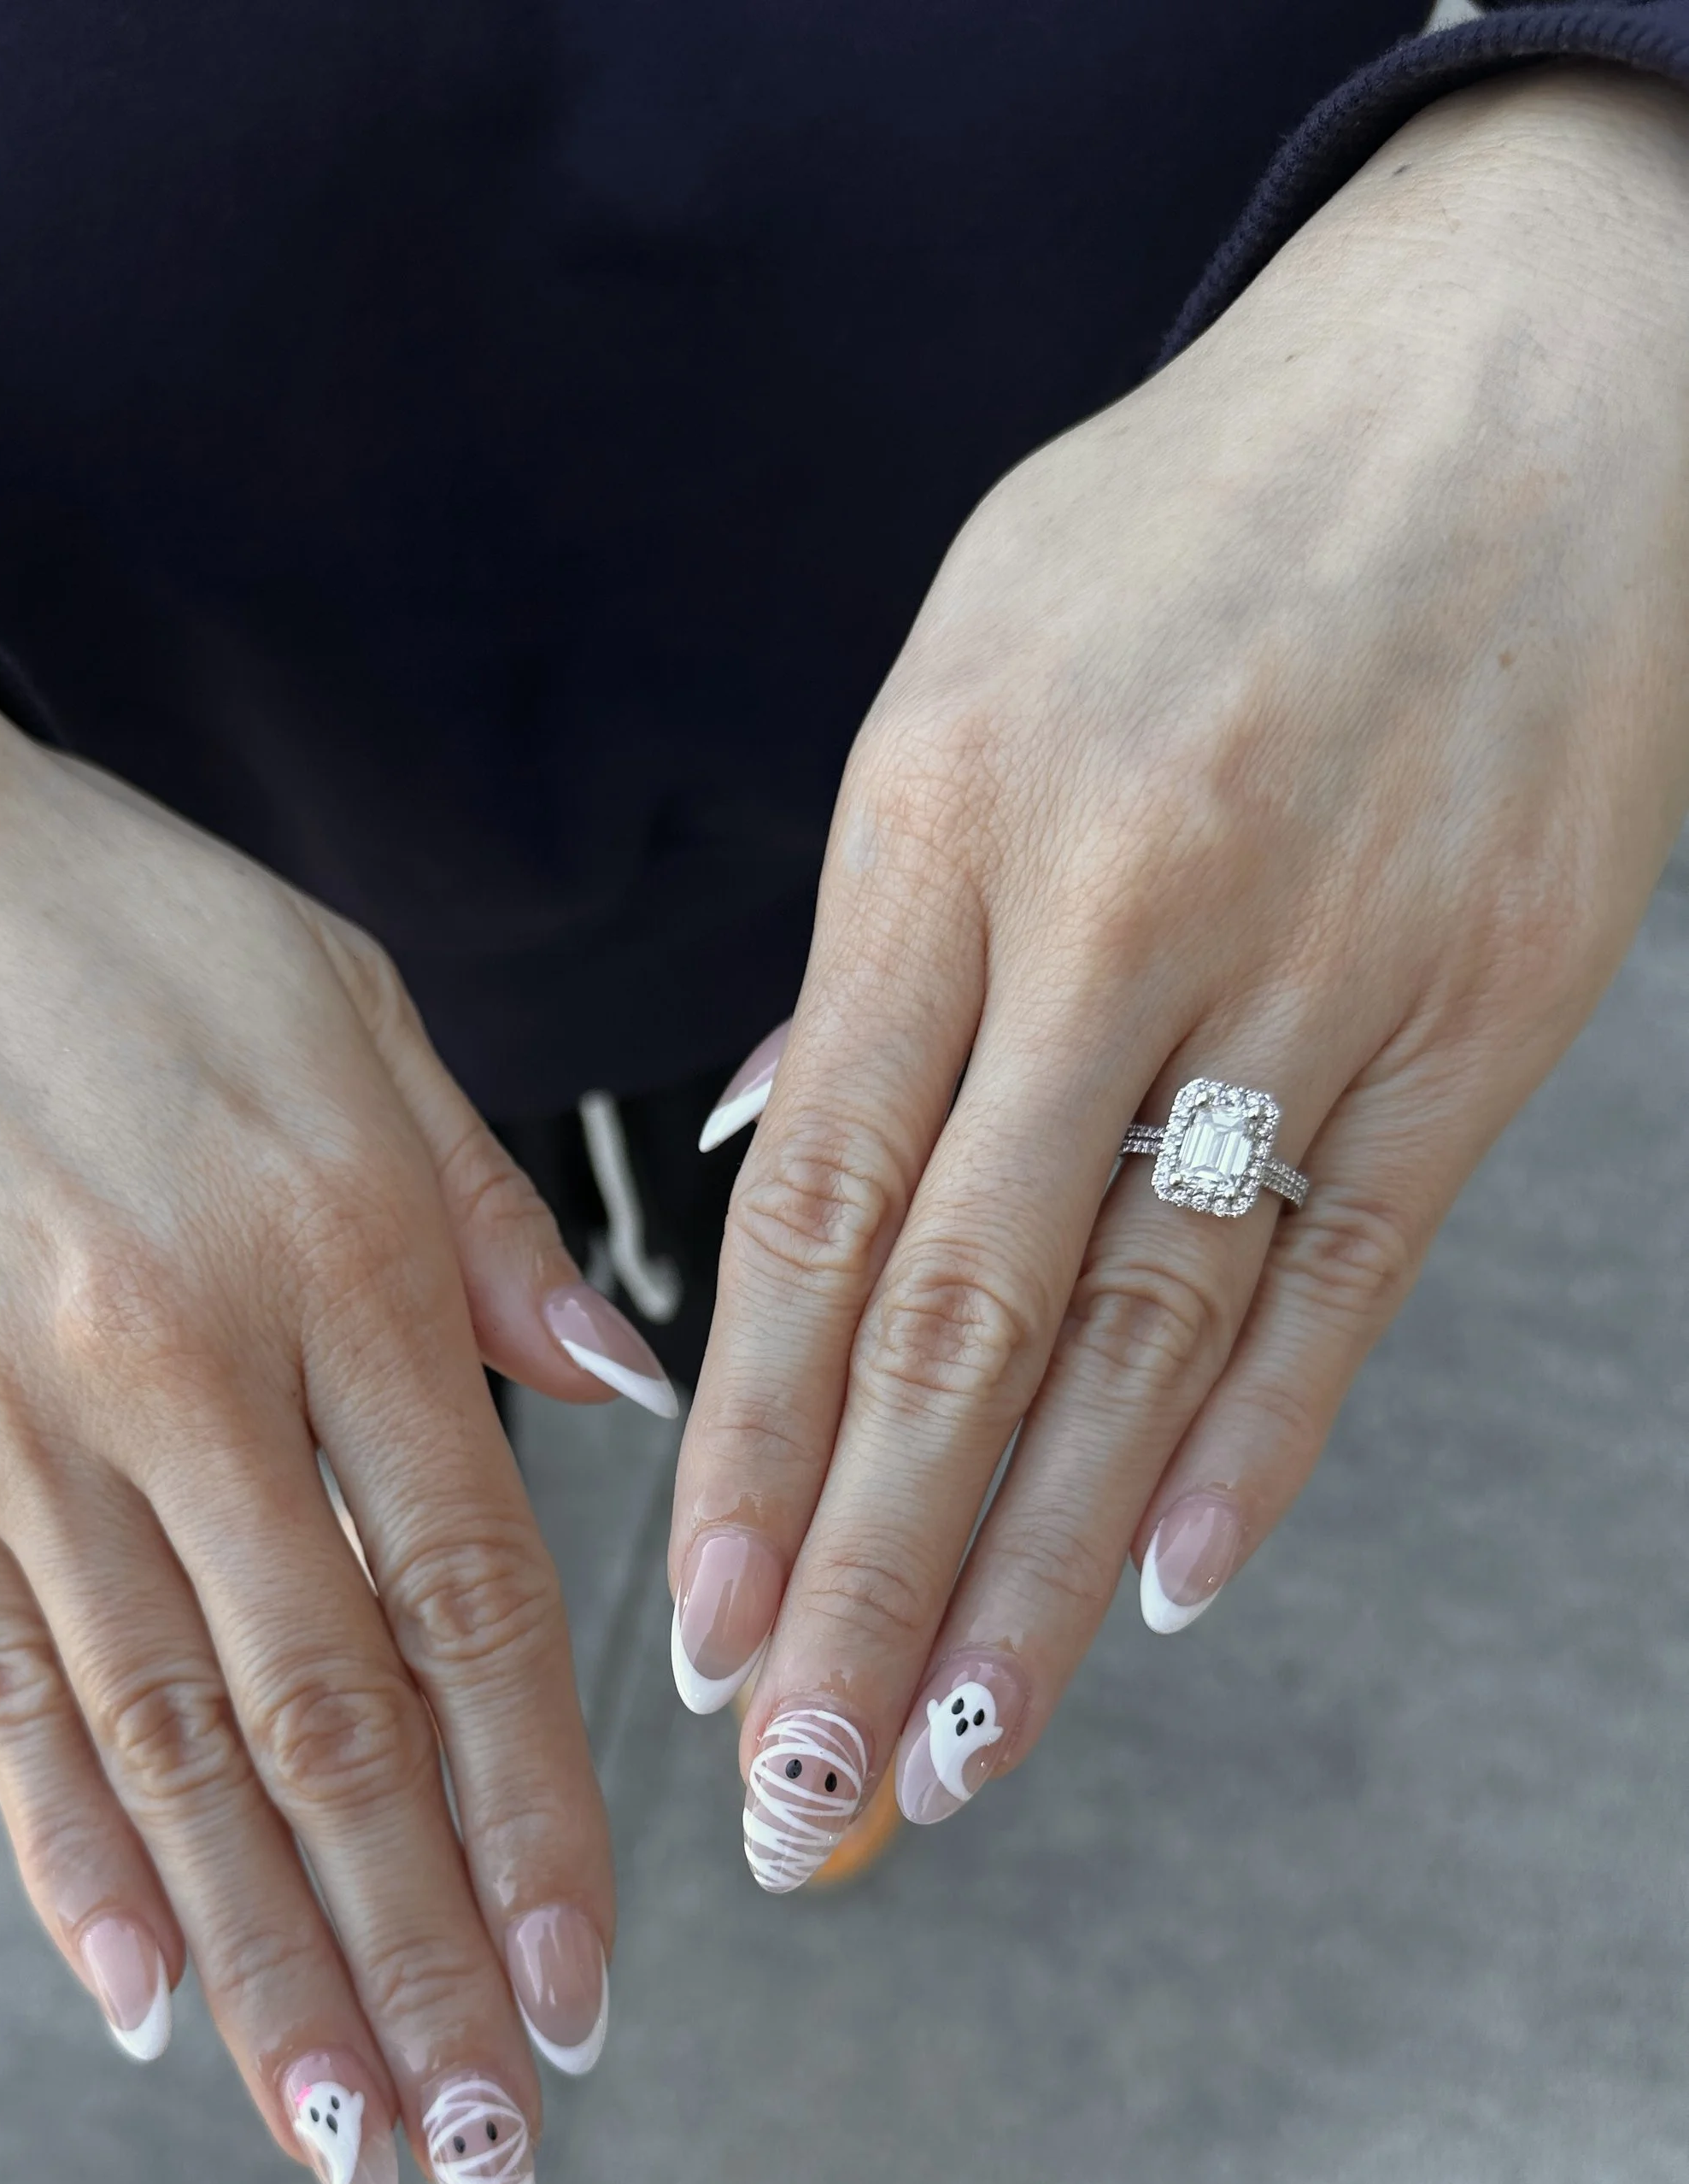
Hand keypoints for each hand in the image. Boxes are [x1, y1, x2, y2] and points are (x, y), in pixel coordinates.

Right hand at [0, 582, 675, 2183]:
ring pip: (164, 1753)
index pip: (474, 1595)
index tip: (589, 1991)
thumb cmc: (110, 923)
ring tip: (350, 2147)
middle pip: (325, 1726)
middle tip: (494, 2165)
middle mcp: (176, 1363)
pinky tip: (150, 2004)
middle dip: (419, 1964)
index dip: (536, 1814)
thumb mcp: (348, 1011)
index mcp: (338, 1249)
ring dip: (267, 1970)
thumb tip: (638, 1399)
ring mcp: (3, 1423)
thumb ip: (495, 1224)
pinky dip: (73, 1861)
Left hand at [671, 68, 1688, 1884]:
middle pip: (951, 1321)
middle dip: (858, 1580)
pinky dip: (1254, 1446)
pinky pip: (1344, 1272)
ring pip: (1141, 1337)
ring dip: (1035, 1572)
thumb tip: (773, 1152)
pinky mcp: (1481, 1013)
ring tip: (955, 1754)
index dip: (745, 1443)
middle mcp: (1112, 916)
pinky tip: (1161, 1593)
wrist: (1522, 367)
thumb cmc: (1203, 526)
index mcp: (941, 831)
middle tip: (793, 1782)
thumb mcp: (967, 673)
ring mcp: (1310, 972)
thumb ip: (877, 941)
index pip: (811, 1208)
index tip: (693, 1624)